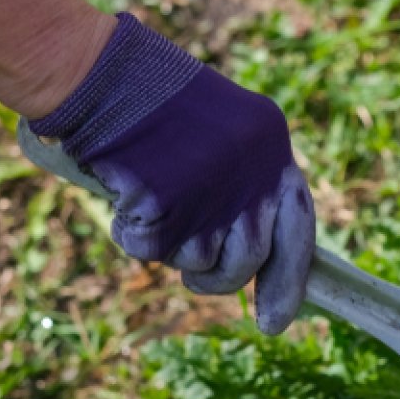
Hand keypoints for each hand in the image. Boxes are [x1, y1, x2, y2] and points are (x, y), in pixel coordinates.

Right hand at [18, 14, 316, 333]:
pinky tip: (123, 191)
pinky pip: (148, 252)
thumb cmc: (151, 99)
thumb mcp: (221, 133)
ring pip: (200, 264)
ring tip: (153, 197)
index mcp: (273, 149)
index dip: (287, 282)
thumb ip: (244, 185)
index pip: (298, 229)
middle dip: (220, 279)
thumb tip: (253, 256)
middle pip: (249, 261)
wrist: (101, 75)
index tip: (274, 324)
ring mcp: (211, 197)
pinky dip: (128, 232)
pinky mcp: (166, 212)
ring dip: (173, 250)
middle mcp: (252, 177)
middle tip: (196, 277)